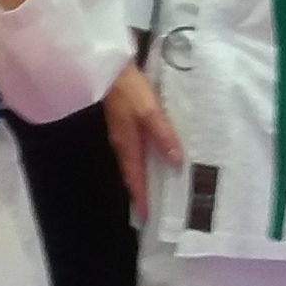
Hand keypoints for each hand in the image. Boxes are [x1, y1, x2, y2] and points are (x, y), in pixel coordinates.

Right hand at [105, 62, 180, 222]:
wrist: (109, 67)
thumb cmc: (129, 90)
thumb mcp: (149, 112)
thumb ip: (163, 135)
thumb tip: (176, 162)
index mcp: (127, 145)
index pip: (134, 179)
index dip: (141, 198)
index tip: (146, 218)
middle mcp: (122, 143)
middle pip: (132, 174)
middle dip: (141, 192)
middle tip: (154, 209)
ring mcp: (121, 133)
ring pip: (134, 162)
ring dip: (143, 176)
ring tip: (157, 188)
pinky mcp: (124, 123)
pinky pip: (135, 149)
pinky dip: (145, 159)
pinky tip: (155, 156)